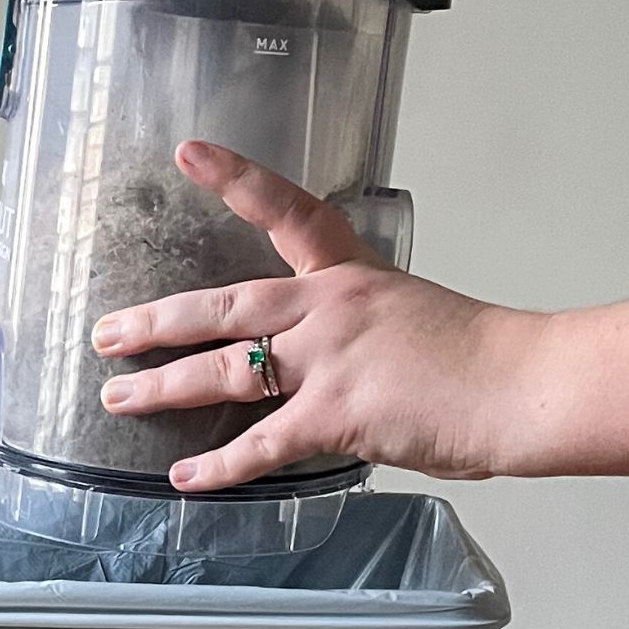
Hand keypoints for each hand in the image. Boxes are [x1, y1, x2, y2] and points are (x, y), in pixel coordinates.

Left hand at [91, 141, 550, 489]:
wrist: (520, 385)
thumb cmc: (480, 357)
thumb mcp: (410, 314)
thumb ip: (357, 330)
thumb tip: (324, 365)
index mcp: (349, 273)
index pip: (285, 210)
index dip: (234, 178)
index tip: (189, 153)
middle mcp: (328, 306)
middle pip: (222, 305)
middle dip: (157, 321)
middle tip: (108, 331)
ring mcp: (329, 358)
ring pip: (224, 370)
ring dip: (163, 387)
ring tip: (119, 399)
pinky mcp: (337, 412)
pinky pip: (261, 443)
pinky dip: (219, 464)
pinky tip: (186, 475)